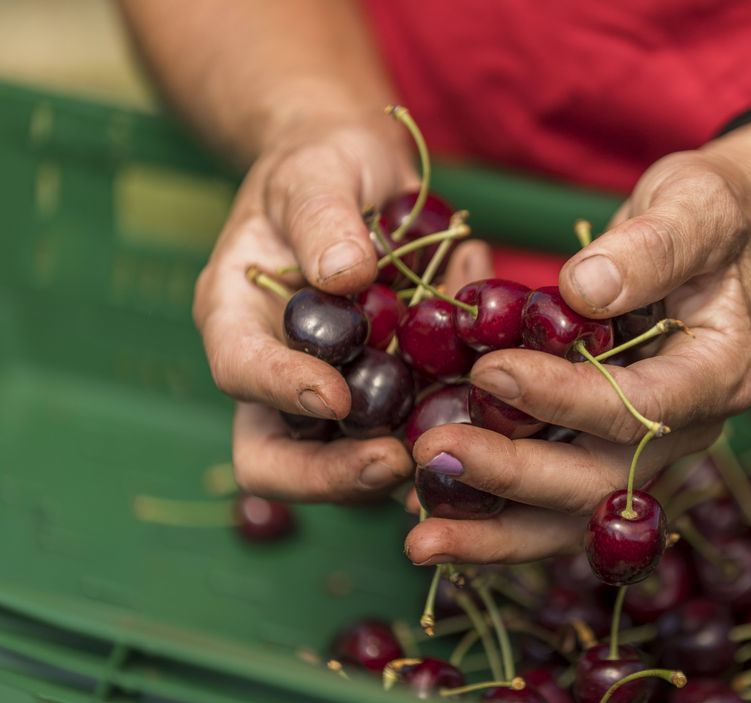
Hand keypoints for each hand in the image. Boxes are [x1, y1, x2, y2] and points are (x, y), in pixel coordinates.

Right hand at [195, 118, 491, 502]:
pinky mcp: (391, 396)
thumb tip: (344, 274)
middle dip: (332, 474)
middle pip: (277, 457)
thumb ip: (325, 217)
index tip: (335, 396)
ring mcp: (336, 392)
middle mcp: (279, 370)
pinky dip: (451, 432)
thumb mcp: (320, 171)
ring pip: (349, 464)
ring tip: (458, 449)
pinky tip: (494, 415)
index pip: (240, 372)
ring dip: (401, 467)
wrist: (365, 174)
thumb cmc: (325, 163)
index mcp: (239, 317)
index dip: (280, 392)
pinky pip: (414, 434)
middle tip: (397, 461)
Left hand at [403, 121, 750, 563]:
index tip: (489, 370)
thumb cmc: (715, 215)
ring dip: (497, 532)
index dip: (563, 398)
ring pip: (575, 514)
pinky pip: (557, 502)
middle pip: (601, 480)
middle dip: (513, 475)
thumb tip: (583, 288)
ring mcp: (651, 451)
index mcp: (720, 373)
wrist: (730, 243)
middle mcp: (689, 430)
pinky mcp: (611, 452)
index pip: (639, 408)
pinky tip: (435, 518)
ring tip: (421, 539)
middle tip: (431, 452)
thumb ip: (653, 245)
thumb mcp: (697, 205)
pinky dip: (498, 517)